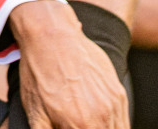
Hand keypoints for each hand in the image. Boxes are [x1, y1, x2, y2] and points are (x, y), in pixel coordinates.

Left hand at [11, 0, 128, 128]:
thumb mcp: (35, 111)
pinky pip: (123, 120)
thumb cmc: (39, 73)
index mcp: (81, 126)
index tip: (66, 127)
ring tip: (85, 121)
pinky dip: (114, 125)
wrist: (52, 37)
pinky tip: (99, 122)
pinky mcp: (118, 93)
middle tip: (74, 123)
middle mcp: (102, 118)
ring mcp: (113, 105)